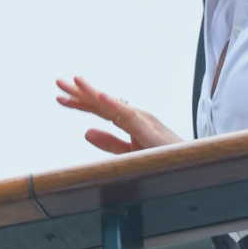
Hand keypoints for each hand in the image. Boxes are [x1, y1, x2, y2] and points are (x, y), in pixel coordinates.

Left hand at [56, 76, 184, 153]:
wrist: (189, 167)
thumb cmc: (162, 157)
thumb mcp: (129, 153)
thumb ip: (109, 143)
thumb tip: (85, 132)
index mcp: (128, 120)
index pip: (99, 109)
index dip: (79, 103)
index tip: (59, 98)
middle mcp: (134, 115)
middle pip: (102, 103)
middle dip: (80, 92)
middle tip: (58, 82)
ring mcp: (142, 120)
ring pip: (112, 104)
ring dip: (93, 92)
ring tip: (75, 81)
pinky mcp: (149, 129)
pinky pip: (129, 115)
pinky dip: (114, 104)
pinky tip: (100, 97)